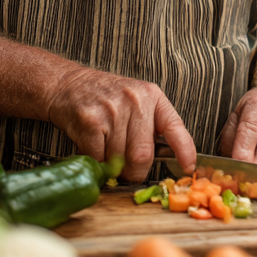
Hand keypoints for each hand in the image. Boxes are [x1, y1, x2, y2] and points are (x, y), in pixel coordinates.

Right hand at [45, 65, 195, 181]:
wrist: (67, 84)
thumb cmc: (105, 98)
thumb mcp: (136, 101)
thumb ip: (151, 126)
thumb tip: (168, 161)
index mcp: (152, 96)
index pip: (174, 127)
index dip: (184, 150)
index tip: (188, 166)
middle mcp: (135, 100)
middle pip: (142, 156)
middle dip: (135, 172)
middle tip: (127, 171)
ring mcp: (112, 110)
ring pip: (119, 160)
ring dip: (112, 167)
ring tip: (106, 152)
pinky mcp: (90, 120)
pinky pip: (98, 158)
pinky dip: (96, 162)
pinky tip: (93, 148)